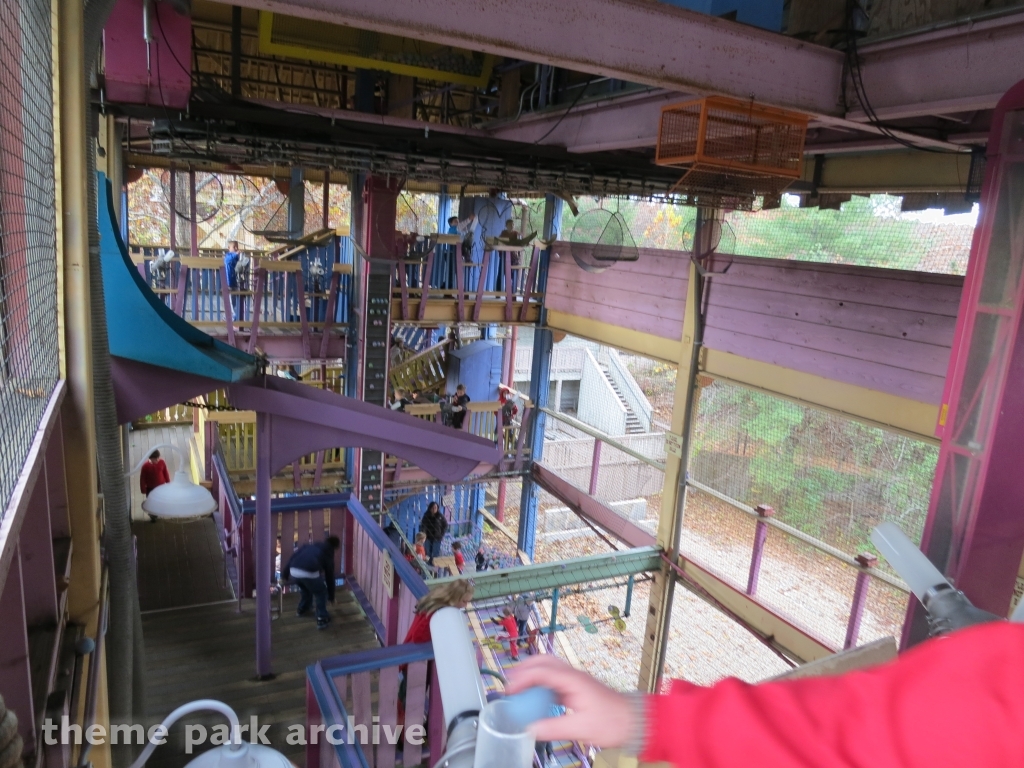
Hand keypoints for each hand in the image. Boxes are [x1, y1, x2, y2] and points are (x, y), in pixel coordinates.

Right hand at [506, 656, 637, 747]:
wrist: (635, 720)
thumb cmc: (614, 722)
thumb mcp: (582, 728)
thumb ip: (554, 728)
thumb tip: (531, 729)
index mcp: (573, 680)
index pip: (541, 671)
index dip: (522, 679)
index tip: (509, 691)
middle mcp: (572, 676)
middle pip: (543, 661)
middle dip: (523, 669)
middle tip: (510, 684)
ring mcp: (574, 681)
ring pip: (547, 669)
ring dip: (531, 676)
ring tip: (518, 691)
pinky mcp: (576, 689)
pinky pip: (553, 681)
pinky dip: (540, 687)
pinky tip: (535, 700)